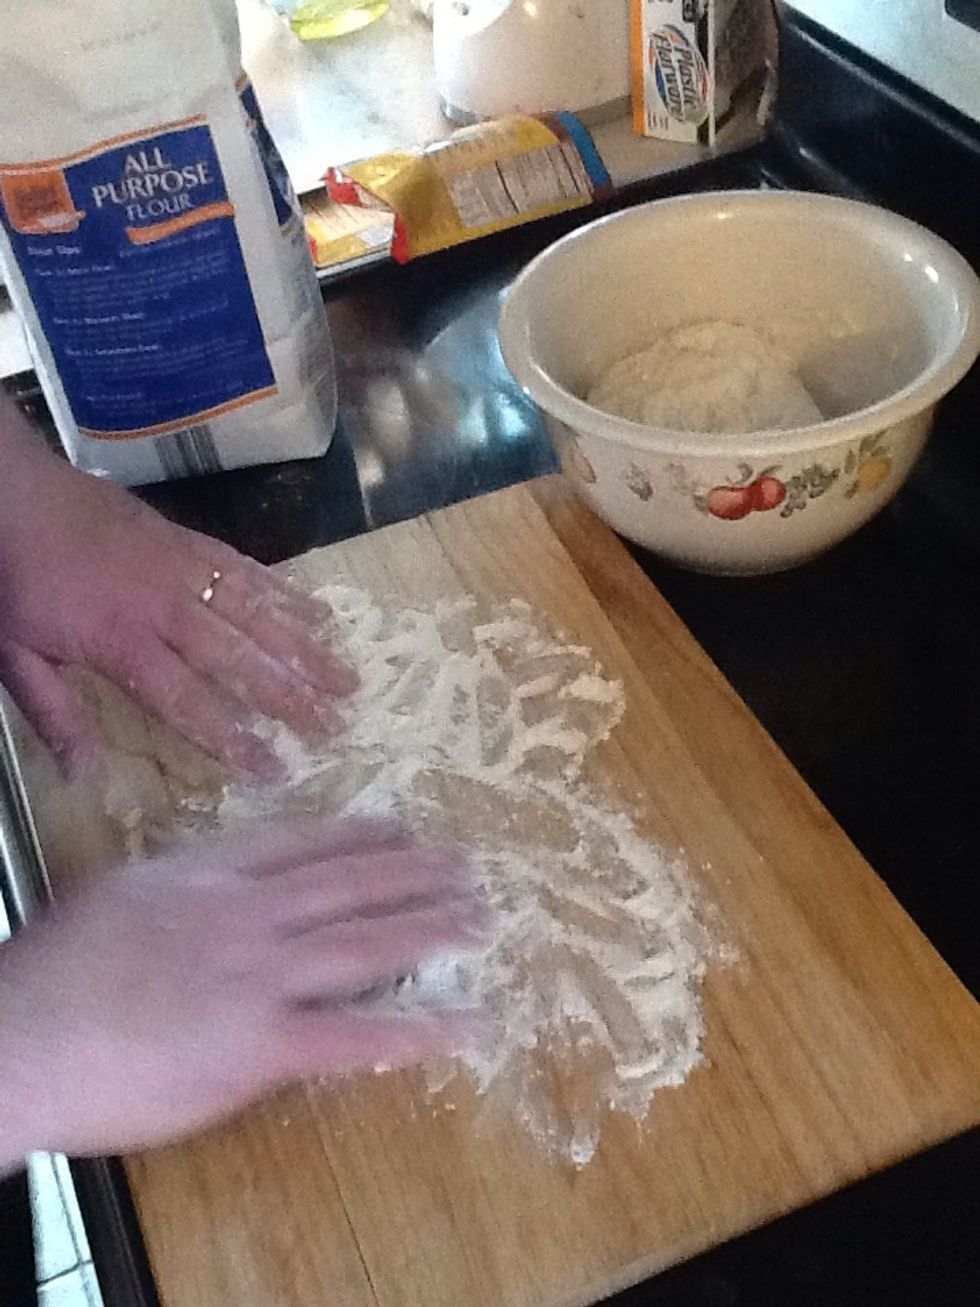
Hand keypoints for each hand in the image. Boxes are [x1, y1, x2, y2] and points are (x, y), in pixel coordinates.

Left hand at [0, 401, 356, 777]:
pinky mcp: (188, 539)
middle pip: (240, 658)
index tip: (274, 769)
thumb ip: (54, 715)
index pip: (188, 702)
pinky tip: (317, 613)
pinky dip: (285, 593)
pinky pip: (246, 569)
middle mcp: (165, 608)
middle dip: (291, 695)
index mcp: (122, 643)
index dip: (232, 738)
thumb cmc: (12, 578)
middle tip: (336, 724)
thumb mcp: (14, 654)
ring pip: (256, 612)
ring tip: (347, 676)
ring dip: (305, 647)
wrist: (14, 492)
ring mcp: (183, 568)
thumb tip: (84, 776)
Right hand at [0, 817, 481, 1163]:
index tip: (402, 826)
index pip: (301, 843)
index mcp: (207, 873)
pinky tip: (462, 1026)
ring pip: (365, 943)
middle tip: (466, 864)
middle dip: (413, 870)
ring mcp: (261, 975)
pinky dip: (416, 1033)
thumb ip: (181, 888)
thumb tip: (214, 890)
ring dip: (430, 928)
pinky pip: (355, 1037)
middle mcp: (248, 912)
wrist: (24, 1036)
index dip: (359, 834)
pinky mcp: (264, 1044)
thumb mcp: (118, 895)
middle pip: (349, 882)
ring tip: (480, 918)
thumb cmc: (53, 971)